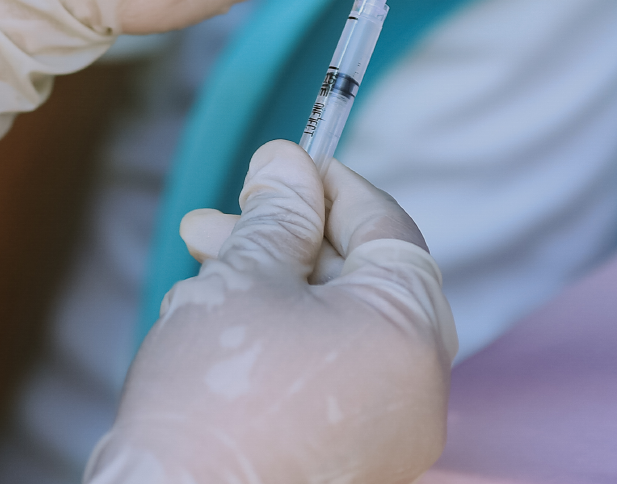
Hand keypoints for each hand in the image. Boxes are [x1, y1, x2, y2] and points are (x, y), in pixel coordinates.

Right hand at [85, 142, 456, 483]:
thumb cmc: (213, 396)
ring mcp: (388, 433)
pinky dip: (280, 343)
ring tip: (199, 281)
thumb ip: (277, 214)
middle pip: (362, 280)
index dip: (330, 185)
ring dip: (272, 290)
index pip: (387, 229)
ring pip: (338, 328)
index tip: (281, 163)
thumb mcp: (243, 277)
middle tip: (216, 222)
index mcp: (408, 332)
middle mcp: (417, 389)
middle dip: (285, 242)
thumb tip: (288, 164)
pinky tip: (214, 331)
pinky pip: (329, 377)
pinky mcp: (353, 460)